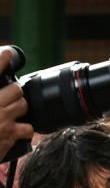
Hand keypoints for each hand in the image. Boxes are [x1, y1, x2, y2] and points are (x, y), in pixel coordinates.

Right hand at [0, 47, 32, 161]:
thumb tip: (3, 98)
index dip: (3, 58)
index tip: (8, 53)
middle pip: (16, 89)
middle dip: (14, 93)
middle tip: (8, 98)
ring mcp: (3, 118)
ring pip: (23, 105)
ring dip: (20, 108)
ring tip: (12, 112)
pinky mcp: (10, 134)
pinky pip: (28, 128)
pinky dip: (26, 130)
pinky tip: (20, 129)